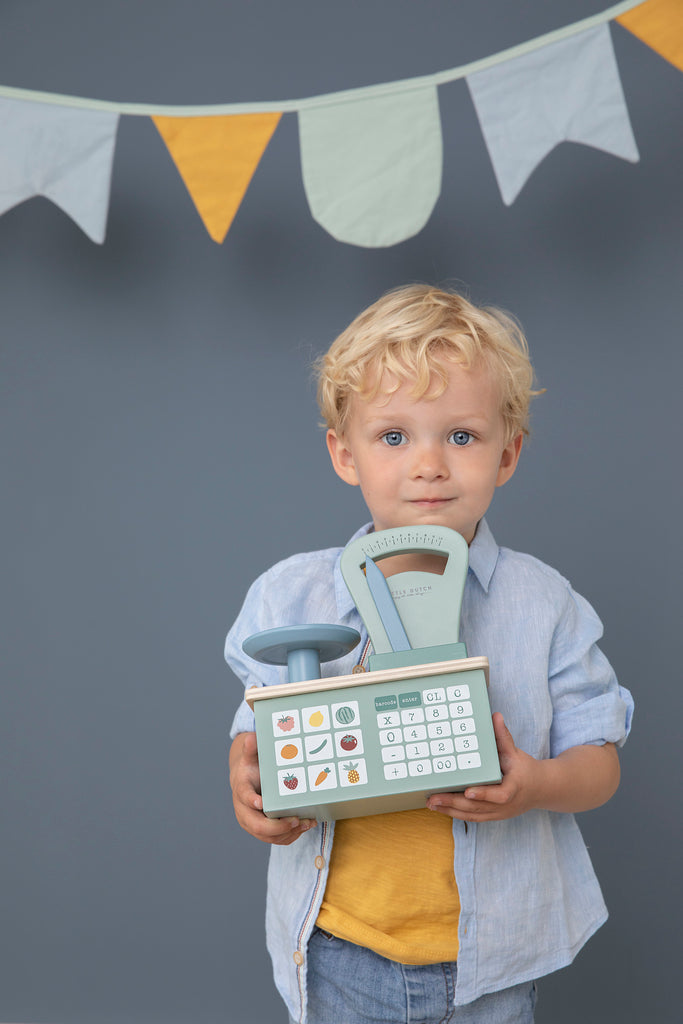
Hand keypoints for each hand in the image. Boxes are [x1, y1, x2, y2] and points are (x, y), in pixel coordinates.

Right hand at [230, 732, 316, 844]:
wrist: (246, 780)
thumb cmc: (251, 767)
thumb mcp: (250, 756)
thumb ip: (250, 748)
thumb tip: (251, 738)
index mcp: (240, 790)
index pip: (244, 796)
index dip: (252, 801)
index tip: (261, 802)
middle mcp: (243, 811)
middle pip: (257, 826)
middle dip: (277, 826)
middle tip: (295, 819)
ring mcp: (252, 823)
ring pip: (268, 836)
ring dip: (288, 833)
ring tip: (306, 823)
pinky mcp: (262, 831)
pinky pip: (275, 839)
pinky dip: (290, 836)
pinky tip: (304, 827)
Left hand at [427, 713, 541, 822]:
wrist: (540, 790)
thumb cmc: (525, 769)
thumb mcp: (516, 753)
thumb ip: (503, 737)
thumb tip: (495, 716)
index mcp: (514, 789)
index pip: (500, 795)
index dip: (484, 794)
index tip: (468, 792)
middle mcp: (505, 805)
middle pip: (478, 807)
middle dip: (454, 803)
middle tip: (434, 798)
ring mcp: (498, 813)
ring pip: (473, 815)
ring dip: (451, 810)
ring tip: (431, 803)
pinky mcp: (492, 816)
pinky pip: (472, 817)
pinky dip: (456, 813)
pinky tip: (441, 808)